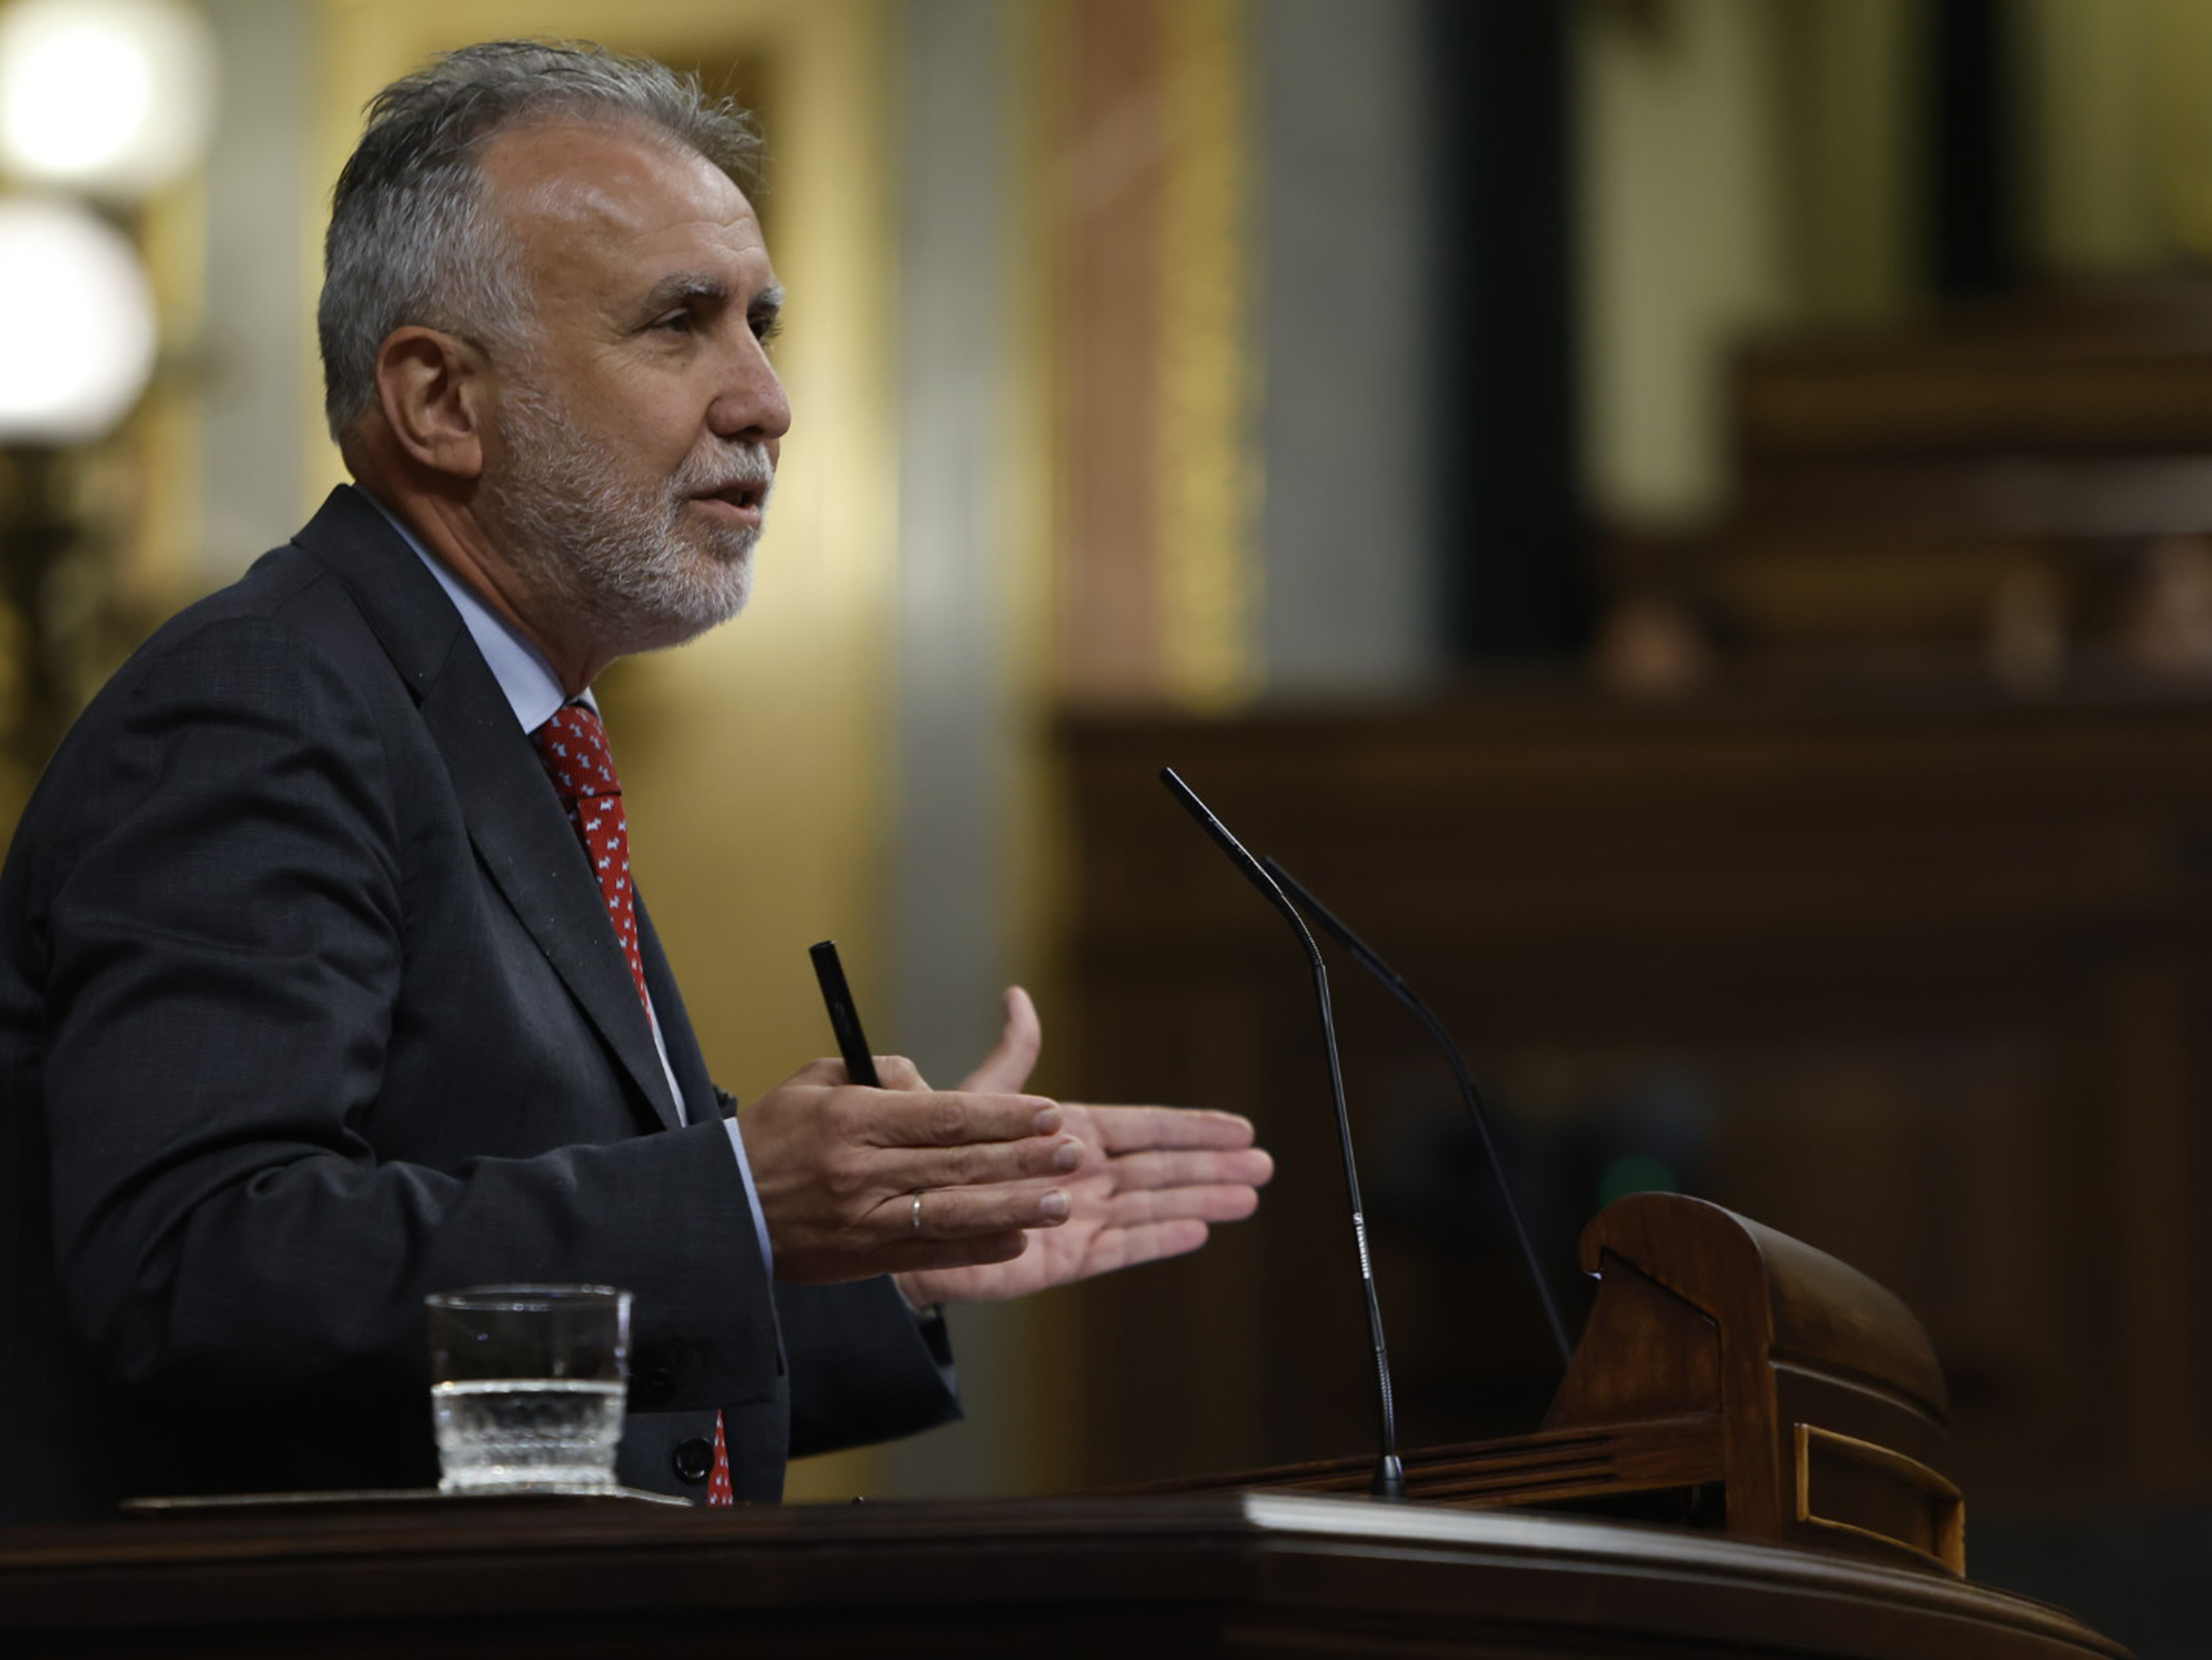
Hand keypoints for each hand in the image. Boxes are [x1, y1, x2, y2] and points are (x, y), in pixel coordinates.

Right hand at [738, 1053, 1082, 1285]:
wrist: (722, 1209)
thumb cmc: (774, 1134)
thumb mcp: (816, 1082)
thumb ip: (879, 1074)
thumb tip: (930, 1084)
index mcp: (852, 1119)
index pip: (944, 1116)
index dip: (1003, 1116)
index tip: (1049, 1112)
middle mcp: (860, 1172)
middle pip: (958, 1164)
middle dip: (1023, 1158)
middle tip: (1074, 1152)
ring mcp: (863, 1220)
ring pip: (951, 1213)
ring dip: (1013, 1208)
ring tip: (1062, 1200)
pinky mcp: (864, 1259)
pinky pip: (931, 1253)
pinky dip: (977, 1248)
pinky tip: (1018, 1239)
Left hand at [894, 988, 1272, 1306]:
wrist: (907, 1216)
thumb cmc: (940, 1156)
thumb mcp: (979, 1098)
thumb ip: (1012, 1057)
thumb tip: (1019, 998)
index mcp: (1071, 1134)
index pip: (1146, 1128)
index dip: (1193, 1127)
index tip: (1239, 1127)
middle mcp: (1083, 1175)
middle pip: (1163, 1168)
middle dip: (1213, 1165)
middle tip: (1265, 1164)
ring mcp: (1079, 1217)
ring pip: (1153, 1206)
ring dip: (1201, 1201)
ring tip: (1249, 1197)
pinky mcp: (1064, 1259)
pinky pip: (1120, 1248)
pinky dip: (1158, 1240)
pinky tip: (1198, 1231)